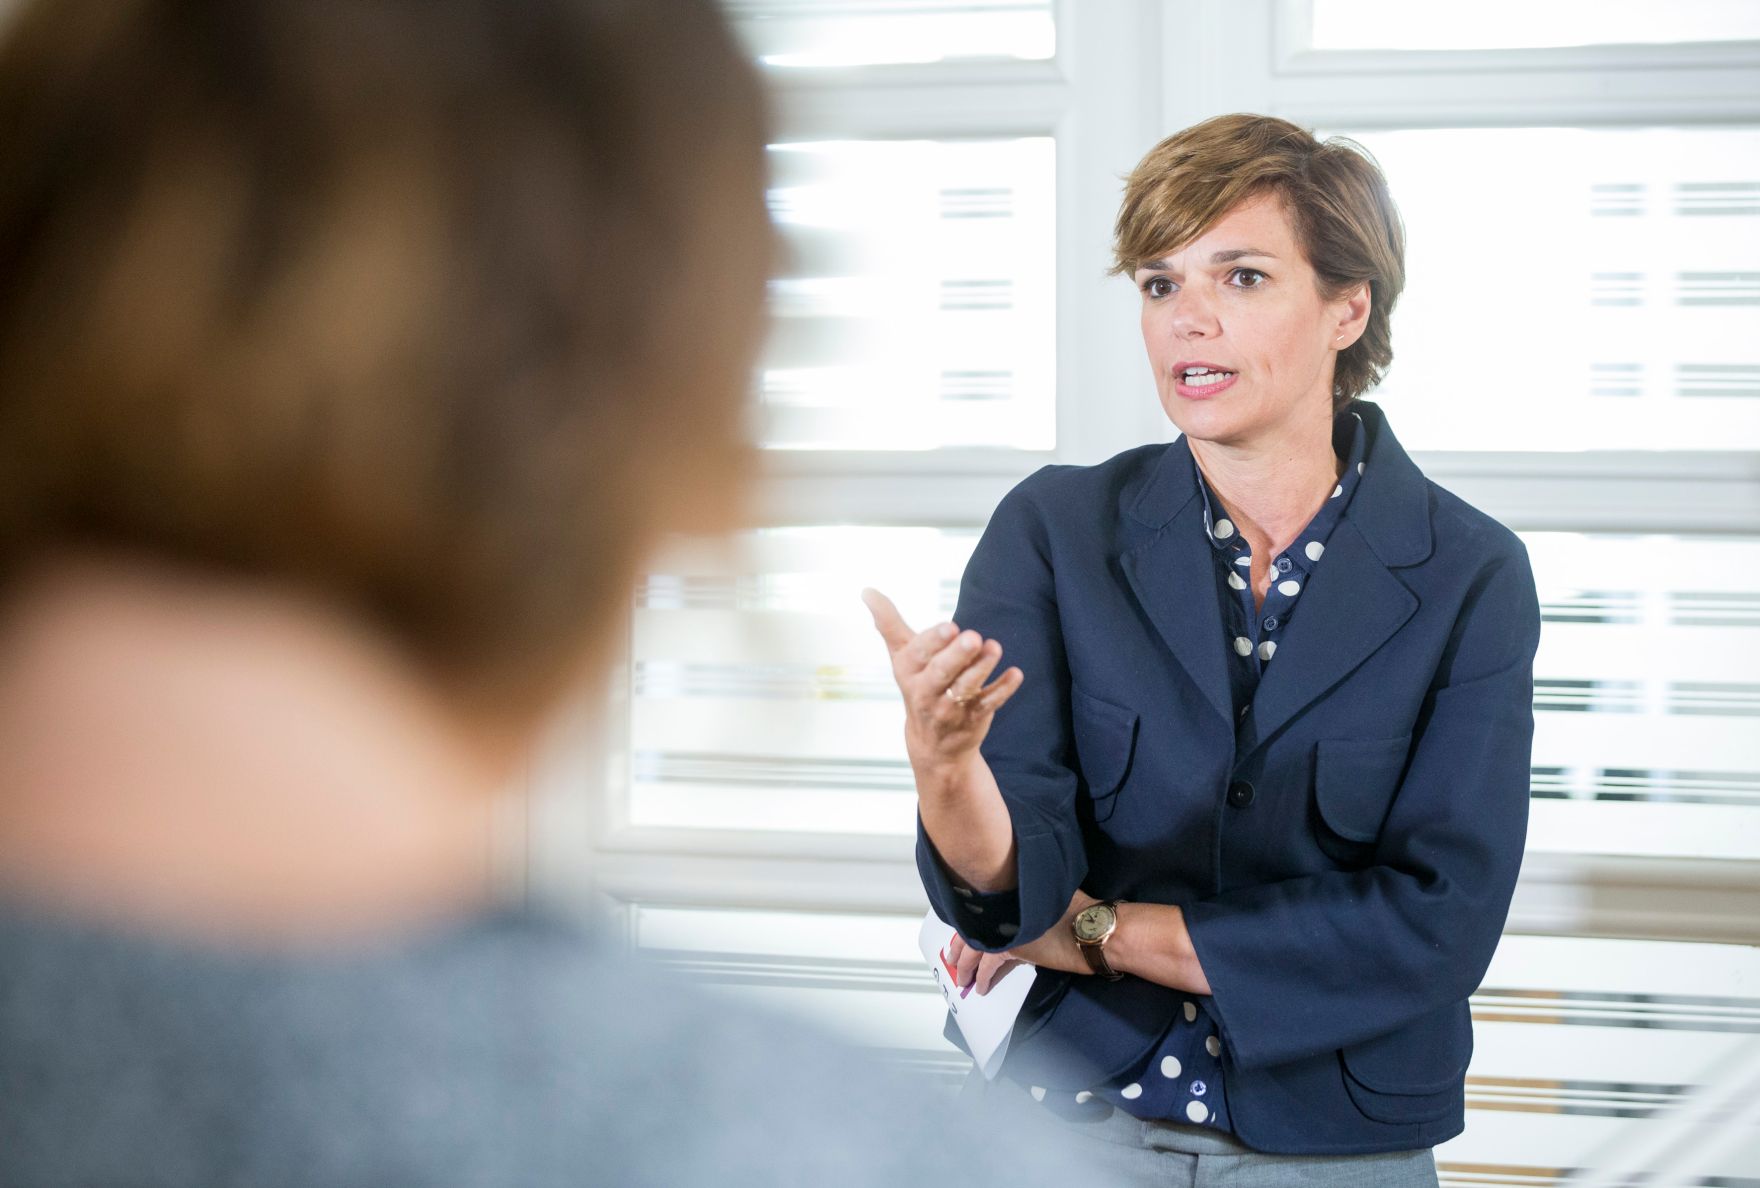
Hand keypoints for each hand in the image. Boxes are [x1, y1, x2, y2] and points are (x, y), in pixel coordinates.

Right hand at [861, 588, 1023, 771]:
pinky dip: (1003, 689)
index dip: (934, 641)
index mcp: (908, 672)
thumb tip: (866, 590)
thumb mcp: (900, 657)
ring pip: (966, 688)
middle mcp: (927, 691)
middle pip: (941, 673)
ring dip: (981, 668)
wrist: (933, 745)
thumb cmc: (918, 686)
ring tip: (994, 647)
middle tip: (973, 637)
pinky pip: (990, 703)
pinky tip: (1016, 674)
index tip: (950, 626)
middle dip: (957, 655)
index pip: (918, 654)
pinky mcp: (974, 718)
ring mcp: (951, 707)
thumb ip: (888, 623)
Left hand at [946, 890, 1098, 994]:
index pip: (980, 906)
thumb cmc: (1082, 911)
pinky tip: (981, 985)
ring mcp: (1005, 926)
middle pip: (971, 925)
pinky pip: (988, 966)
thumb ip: (1029, 899)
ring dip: (966, 965)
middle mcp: (1003, 906)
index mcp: (1012, 891)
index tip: (962, 930)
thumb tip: (1022, 907)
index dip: (968, 920)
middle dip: (959, 945)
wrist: (1093, 930)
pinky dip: (983, 977)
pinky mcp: (1012, 948)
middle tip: (952, 958)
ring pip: (974, 946)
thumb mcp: (1051, 896)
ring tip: (963, 977)